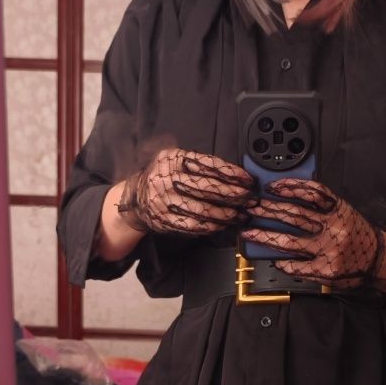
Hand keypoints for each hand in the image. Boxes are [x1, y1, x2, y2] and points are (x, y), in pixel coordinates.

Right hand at [116, 148, 257, 234]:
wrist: (135, 197)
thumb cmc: (164, 176)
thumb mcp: (176, 159)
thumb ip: (200, 163)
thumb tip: (234, 174)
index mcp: (173, 158)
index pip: (208, 164)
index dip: (231, 173)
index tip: (248, 180)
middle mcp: (167, 178)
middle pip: (207, 188)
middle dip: (233, 195)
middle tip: (250, 199)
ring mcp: (164, 200)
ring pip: (202, 209)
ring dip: (226, 214)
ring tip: (241, 215)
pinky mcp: (164, 219)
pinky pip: (193, 225)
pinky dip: (211, 226)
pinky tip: (223, 224)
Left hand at [243, 178, 385, 287]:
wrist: (380, 260)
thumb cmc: (359, 235)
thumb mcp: (344, 212)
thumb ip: (322, 206)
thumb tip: (290, 200)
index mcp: (338, 210)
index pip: (310, 192)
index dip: (288, 187)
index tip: (271, 187)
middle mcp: (333, 228)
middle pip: (293, 215)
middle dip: (268, 211)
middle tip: (251, 208)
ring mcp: (328, 250)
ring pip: (289, 241)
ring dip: (265, 236)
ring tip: (250, 232)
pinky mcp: (325, 270)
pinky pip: (297, 265)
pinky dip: (283, 262)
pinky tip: (274, 260)